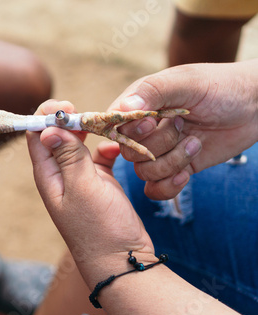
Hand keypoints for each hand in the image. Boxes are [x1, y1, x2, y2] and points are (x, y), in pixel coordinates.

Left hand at [27, 100, 155, 283]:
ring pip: (79, 145)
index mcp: (48, 176)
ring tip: (106, 123)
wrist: (123, 262)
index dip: (46, 116)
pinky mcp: (100, 184)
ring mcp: (80, 179)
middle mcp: (60, 175)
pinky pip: (99, 158)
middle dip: (69, 119)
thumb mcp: (83, 188)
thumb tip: (48, 128)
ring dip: (90, 131)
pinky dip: (107, 149)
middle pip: (57, 137)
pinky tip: (119, 148)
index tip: (66, 106)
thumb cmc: (100, 229)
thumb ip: (68, 156)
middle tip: (88, 112)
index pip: (37, 137)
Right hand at [108, 61, 257, 199]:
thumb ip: (153, 92)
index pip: (114, 126)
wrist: (255, 106)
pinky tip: (187, 174)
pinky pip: (155, 189)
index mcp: (140, 105)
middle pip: (128, 152)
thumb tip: (122, 110)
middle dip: (158, 145)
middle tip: (183, 127)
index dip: (128, 131)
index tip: (151, 123)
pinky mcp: (175, 168)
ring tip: (196, 144)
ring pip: (144, 172)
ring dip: (172, 162)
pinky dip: (169, 186)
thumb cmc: (221, 86)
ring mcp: (160, 150)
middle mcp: (145, 130)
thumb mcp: (187, 83)